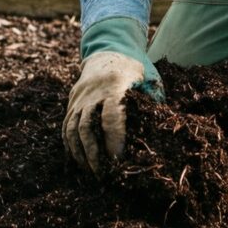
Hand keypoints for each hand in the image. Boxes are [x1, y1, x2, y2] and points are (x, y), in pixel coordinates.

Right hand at [64, 52, 152, 173]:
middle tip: (102, 174)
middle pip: (87, 127)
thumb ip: (152, 100)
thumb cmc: (132, 70)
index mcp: (114, 86)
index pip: (111, 117)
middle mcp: (92, 94)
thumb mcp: (147, 78)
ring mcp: (78, 99)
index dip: (114, 140)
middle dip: (94, 153)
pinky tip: (77, 160)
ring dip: (80, 153)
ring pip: (73, 129)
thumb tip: (161, 127)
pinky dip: (69, 145)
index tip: (118, 159)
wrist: (106, 53)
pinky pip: (66, 126)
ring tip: (90, 171)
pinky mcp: (71, 104)